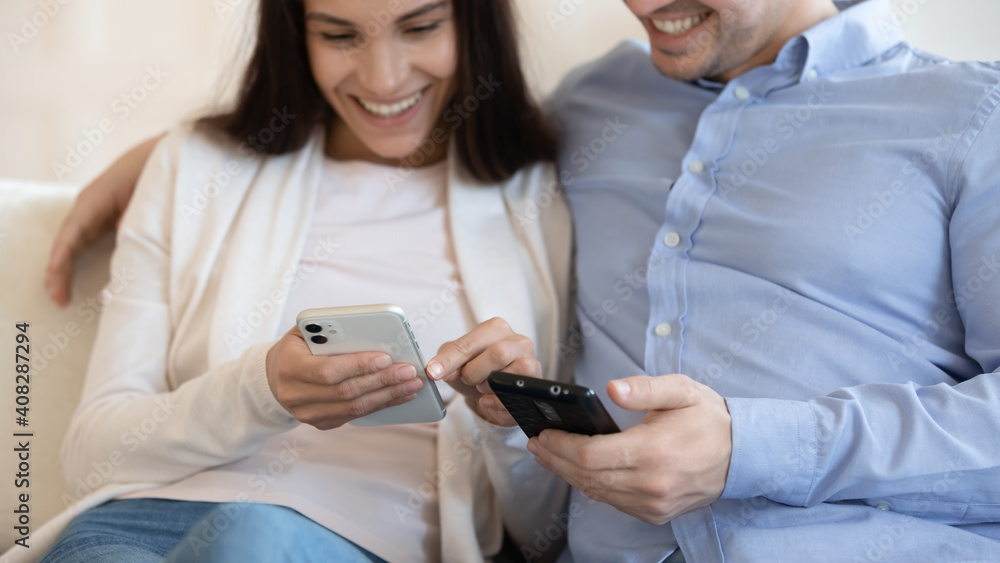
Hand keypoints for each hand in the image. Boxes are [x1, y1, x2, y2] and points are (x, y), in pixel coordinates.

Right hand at [45, 135, 162, 306]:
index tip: (56, 270)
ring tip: (59, 298)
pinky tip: (69, 284)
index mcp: (97, 197)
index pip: (75, 226)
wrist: (160, 158)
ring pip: (72, 246)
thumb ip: (138, 212)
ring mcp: (92, 215)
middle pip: (68, 240)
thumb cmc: (153, 173)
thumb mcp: (149, 190)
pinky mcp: (100, 223)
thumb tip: (125, 232)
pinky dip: (73, 264)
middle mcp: (88, 207)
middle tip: (58, 297)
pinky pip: (82, 246)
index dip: (64, 249)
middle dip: (59, 269)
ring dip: (63, 271)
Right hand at [265, 327, 424, 429]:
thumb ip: (330, 331)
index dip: (358, 365)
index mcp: (290, 366)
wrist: (275, 377)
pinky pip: (356, 415)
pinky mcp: (322, 423)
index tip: (385, 357)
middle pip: (346, 392)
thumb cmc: (297, 347)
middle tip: (409, 371)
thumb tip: (371, 332)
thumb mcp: (304, 331)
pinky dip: (381, 405)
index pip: (328, 370)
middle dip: (382, 381)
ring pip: (355, 408)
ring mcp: (308, 414)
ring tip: (412, 384)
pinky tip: (400, 395)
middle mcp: (296, 395)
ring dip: (388, 396)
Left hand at [426, 317, 540, 425]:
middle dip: (474, 372)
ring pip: (512, 373)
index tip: (433, 372)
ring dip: (489, 385)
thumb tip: (440, 370)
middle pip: (497, 354)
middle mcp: (518, 340)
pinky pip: (516, 393)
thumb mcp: (459, 361)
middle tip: (467, 379)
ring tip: (482, 386)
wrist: (498, 391)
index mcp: (496, 328)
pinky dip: (497, 401)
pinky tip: (488, 400)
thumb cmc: (478, 370)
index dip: (450, 359)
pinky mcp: (535, 383)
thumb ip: (447, 359)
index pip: (470, 342)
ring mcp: (530, 361)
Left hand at [526, 374, 731, 524]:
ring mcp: (653, 503)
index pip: (591, 455)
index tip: (544, 433)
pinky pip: (613, 502)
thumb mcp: (681, 390)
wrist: (742, 454)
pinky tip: (579, 470)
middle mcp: (651, 484)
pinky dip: (592, 486)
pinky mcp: (655, 513)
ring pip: (596, 492)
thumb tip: (611, 388)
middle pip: (586, 477)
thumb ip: (644, 388)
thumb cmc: (708, 419)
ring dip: (568, 474)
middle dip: (555, 459)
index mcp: (654, 452)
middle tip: (537, 443)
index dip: (561, 446)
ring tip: (550, 455)